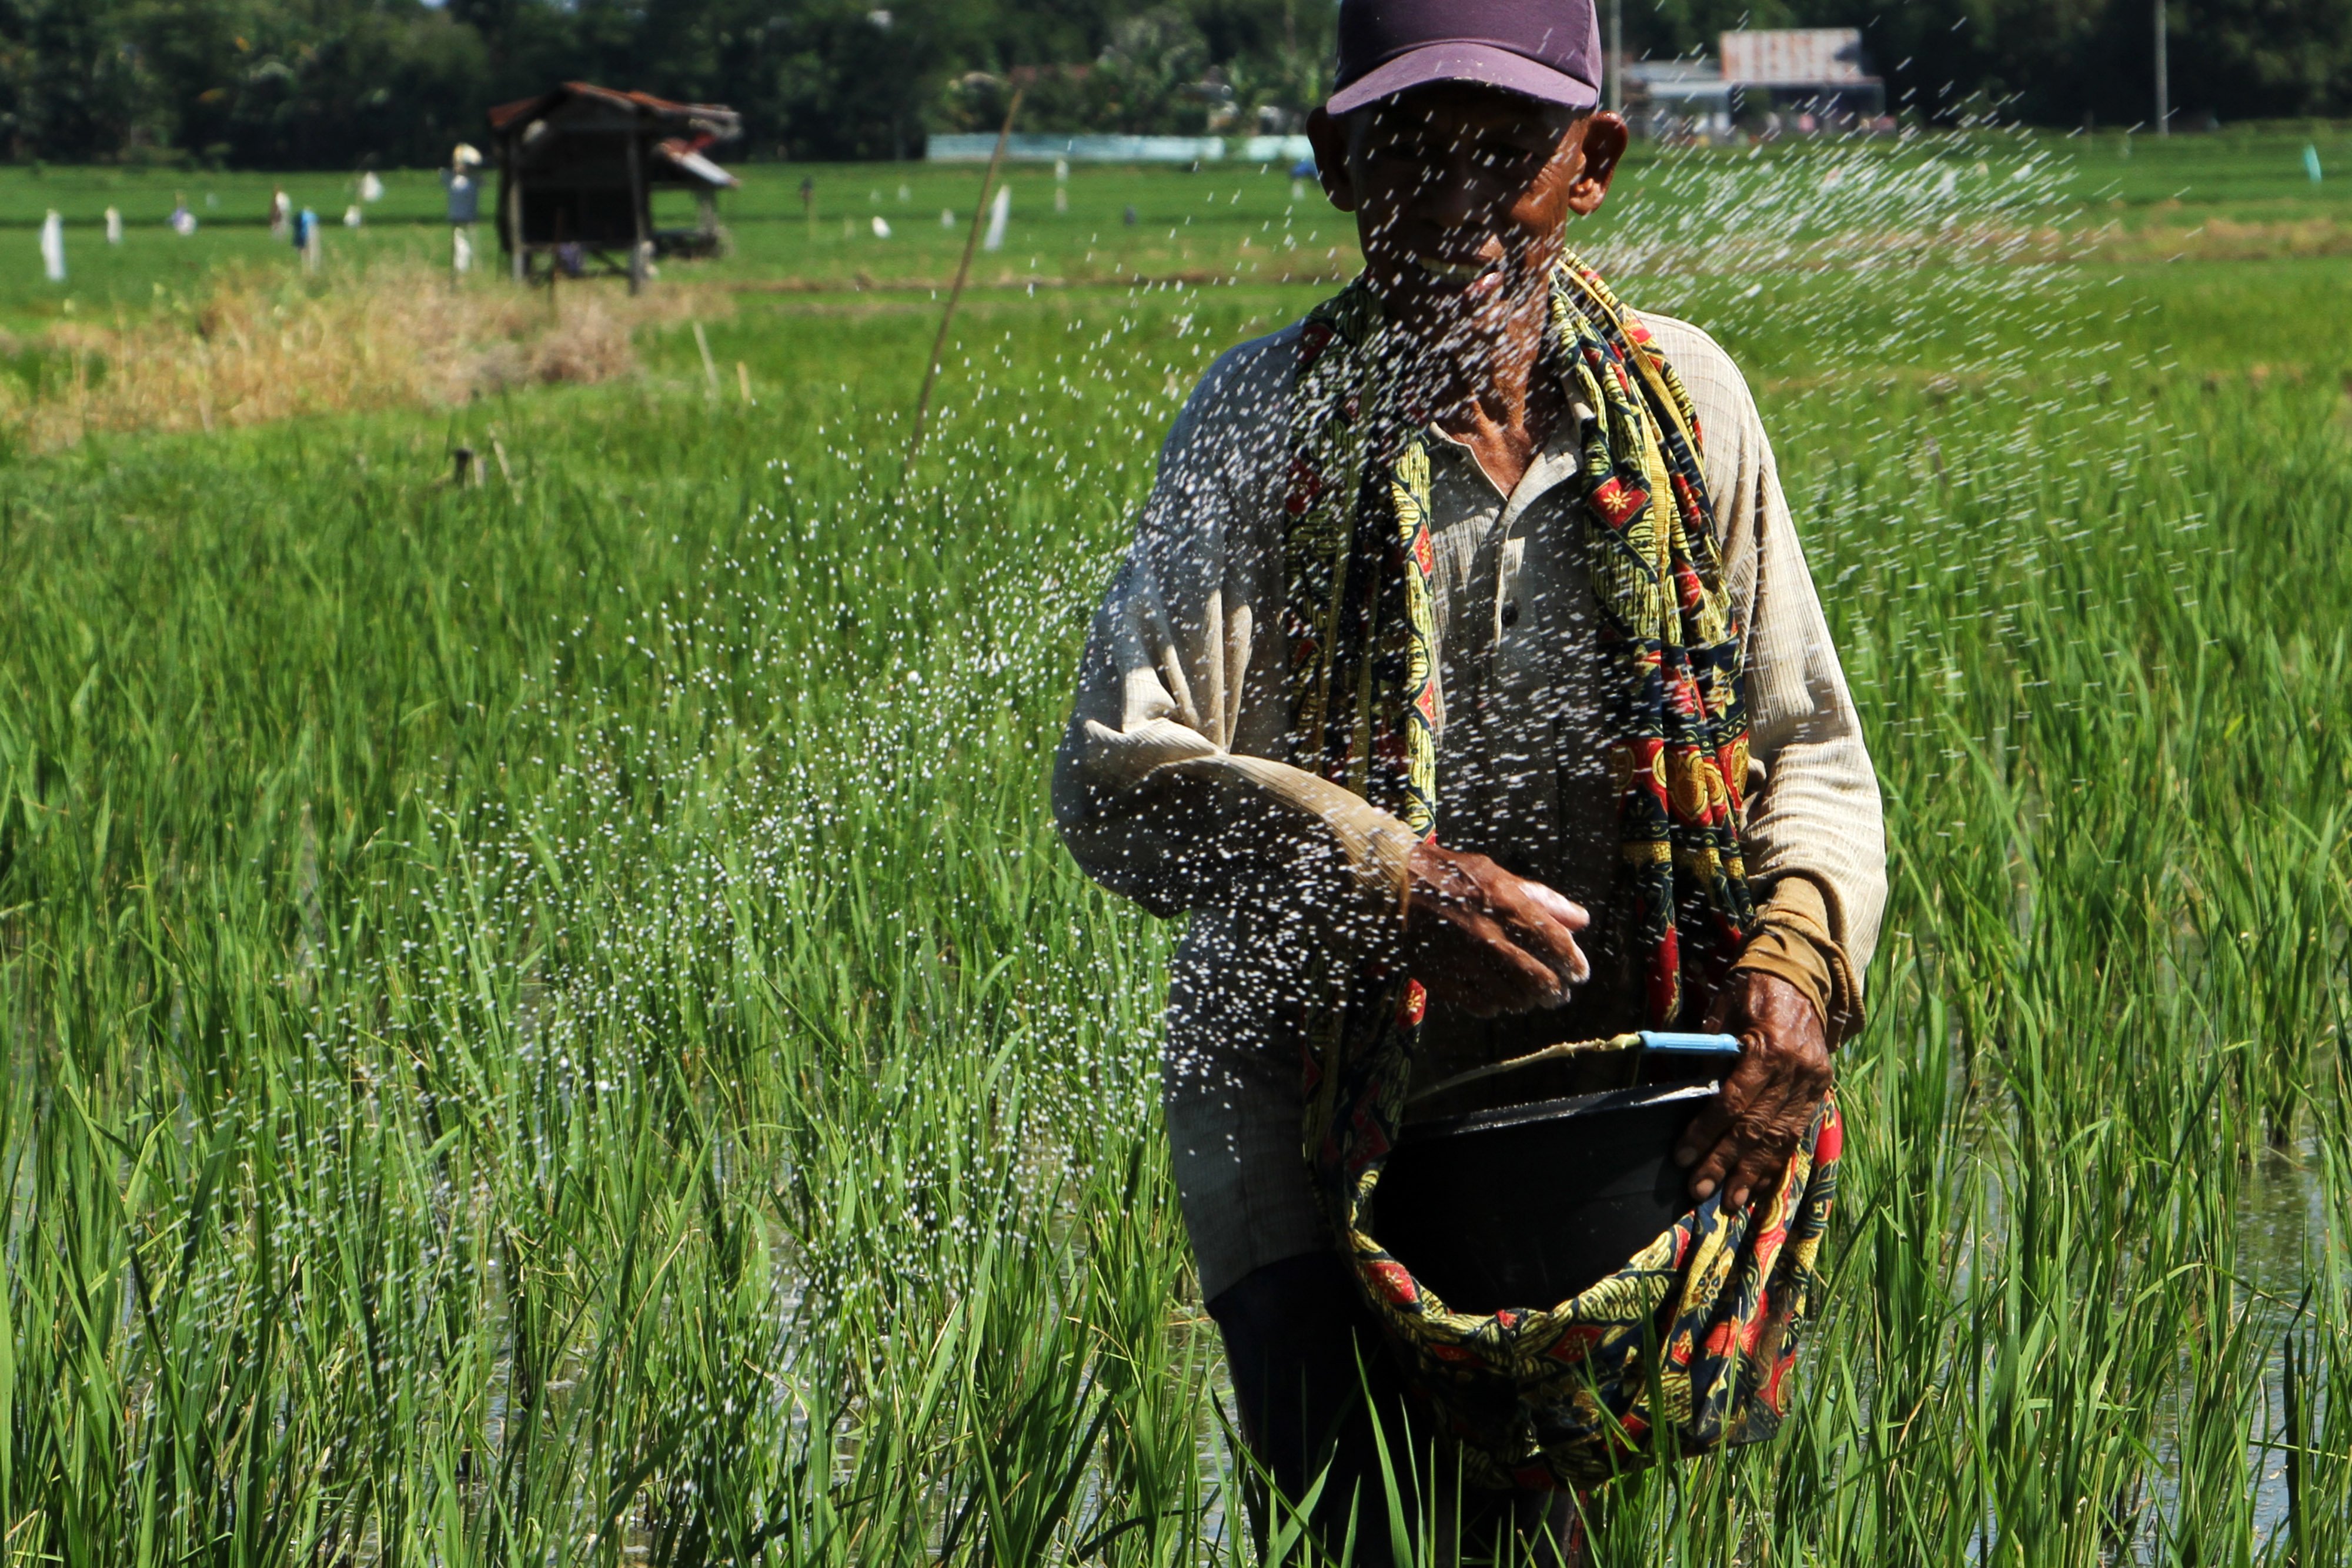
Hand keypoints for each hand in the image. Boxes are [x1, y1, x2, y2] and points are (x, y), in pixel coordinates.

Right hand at [1403, 841, 1588, 1016]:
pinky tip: (1497, 996)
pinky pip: (1482, 1006)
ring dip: (1527, 1000)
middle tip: (1557, 993)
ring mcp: (1465, 961)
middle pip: (1540, 980)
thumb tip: (1581, 920)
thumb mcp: (1497, 875)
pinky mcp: (1443, 979)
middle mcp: (1489, 936)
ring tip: (1528, 995)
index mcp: (1506, 905)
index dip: (1574, 964)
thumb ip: (1542, 898)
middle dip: (1555, 991)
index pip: (1557, 945)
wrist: (1391, 887)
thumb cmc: (1447, 876)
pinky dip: (1496, 1005)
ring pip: (1514, 998)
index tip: (1578, 973)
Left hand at [1675, 971, 1832, 1208]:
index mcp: (1770, 1048)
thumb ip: (1711, 1055)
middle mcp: (1796, 1071)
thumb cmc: (1752, 991)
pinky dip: (1776, 1162)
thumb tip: (1691, 1097)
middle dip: (1725, 1162)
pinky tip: (1758, 1185)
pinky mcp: (1820, 1091)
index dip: (1706, 1132)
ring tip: (1729, 1200)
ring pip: (1779, 1138)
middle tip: (1700, 1189)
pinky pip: (1796, 1134)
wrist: (1800, 976)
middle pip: (1755, 1127)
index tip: (1683, 1156)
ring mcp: (1812, 1083)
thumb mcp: (1724, 1012)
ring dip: (1751, 1173)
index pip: (1733, 1102)